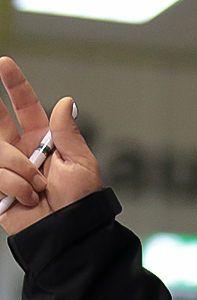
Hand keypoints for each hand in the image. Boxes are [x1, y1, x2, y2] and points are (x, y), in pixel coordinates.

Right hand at [0, 57, 101, 234]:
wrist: (68, 232)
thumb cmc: (80, 202)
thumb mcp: (81, 164)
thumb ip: (68, 133)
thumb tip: (65, 102)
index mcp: (44, 141)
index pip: (26, 107)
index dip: (14, 86)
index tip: (4, 63)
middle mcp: (22, 151)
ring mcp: (6, 168)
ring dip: (19, 169)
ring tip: (38, 188)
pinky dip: (13, 186)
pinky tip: (26, 198)